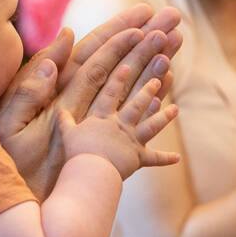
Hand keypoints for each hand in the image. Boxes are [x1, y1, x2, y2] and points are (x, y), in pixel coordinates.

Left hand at [0, 4, 182, 198]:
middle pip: (120, 62)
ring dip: (155, 62)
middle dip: (146, 39)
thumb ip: (31, 88)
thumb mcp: (12, 126)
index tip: (143, 16)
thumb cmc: (8, 169)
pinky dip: (154, 101)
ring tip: (178, 42)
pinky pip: (135, 119)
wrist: (16, 208)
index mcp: (57, 92)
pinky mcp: (103, 143)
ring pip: (132, 84)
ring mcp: (94, 121)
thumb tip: (57, 47)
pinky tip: (168, 85)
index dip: (118, 32)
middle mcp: (79, 102)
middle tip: (173, 18)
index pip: (94, 54)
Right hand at [58, 66, 179, 179]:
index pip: (111, 93)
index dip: (119, 78)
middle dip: (148, 89)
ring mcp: (132, 141)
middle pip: (137, 104)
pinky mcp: (138, 158)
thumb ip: (64, 121)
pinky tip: (177, 157)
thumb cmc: (77, 153)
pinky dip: (165, 159)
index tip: (128, 64)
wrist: (91, 171)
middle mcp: (121, 125)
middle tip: (158, 77)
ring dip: (164, 116)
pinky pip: (154, 158)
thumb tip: (59, 109)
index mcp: (103, 118)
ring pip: (151, 124)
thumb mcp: (67, 134)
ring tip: (175, 108)